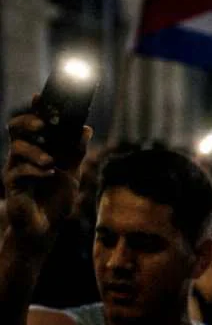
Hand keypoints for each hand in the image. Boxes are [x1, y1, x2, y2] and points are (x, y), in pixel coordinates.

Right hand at [4, 99, 91, 253]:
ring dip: (35, 152)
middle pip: (15, 128)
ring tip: (51, 162)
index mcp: (38, 148)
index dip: (35, 109)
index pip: (33, 123)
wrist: (46, 227)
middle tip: (44, 125)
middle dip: (29, 122)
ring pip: (16, 148)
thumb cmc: (56, 198)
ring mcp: (15, 169)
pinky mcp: (12, 186)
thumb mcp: (72, 174)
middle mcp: (23, 155)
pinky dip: (36, 171)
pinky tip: (49, 174)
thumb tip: (86, 128)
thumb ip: (77, 152)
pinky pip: (18, 172)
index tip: (41, 96)